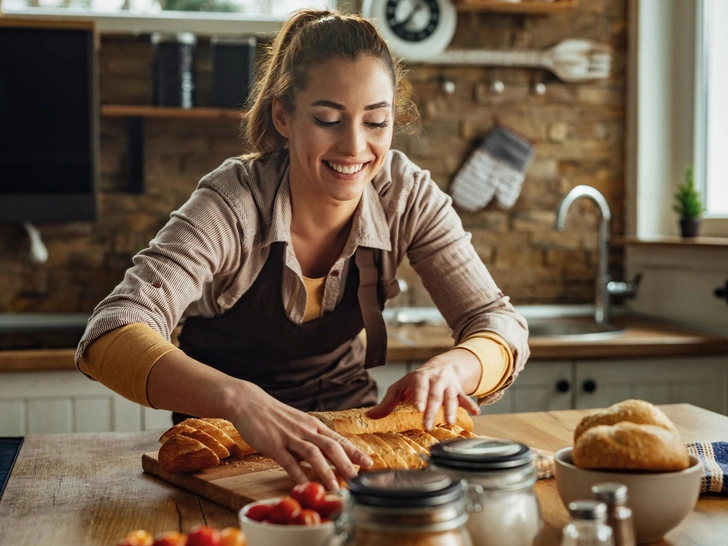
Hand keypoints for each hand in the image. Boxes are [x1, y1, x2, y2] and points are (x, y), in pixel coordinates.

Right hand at [229, 382, 372, 490]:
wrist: (249, 402)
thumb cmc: (274, 415)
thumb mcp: (298, 423)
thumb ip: (311, 438)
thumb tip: (326, 455)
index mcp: (313, 425)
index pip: (338, 439)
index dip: (355, 452)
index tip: (369, 463)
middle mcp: (305, 430)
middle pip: (331, 446)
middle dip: (347, 464)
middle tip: (359, 479)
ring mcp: (289, 436)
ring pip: (313, 454)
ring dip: (326, 471)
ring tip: (335, 487)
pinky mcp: (273, 444)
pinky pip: (288, 461)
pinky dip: (298, 473)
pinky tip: (304, 484)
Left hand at [366, 349, 480, 429]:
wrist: (442, 366)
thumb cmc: (417, 381)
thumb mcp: (401, 388)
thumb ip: (387, 403)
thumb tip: (370, 416)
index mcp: (419, 378)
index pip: (419, 388)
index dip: (419, 397)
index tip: (417, 409)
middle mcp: (435, 380)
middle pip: (434, 396)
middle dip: (432, 411)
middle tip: (427, 426)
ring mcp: (448, 385)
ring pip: (450, 397)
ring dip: (451, 409)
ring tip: (450, 422)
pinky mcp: (459, 391)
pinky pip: (465, 398)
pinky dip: (471, 405)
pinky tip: (476, 413)